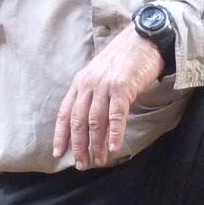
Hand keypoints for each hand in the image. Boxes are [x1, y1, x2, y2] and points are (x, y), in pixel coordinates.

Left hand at [52, 29, 166, 169]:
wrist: (144, 40)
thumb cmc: (125, 59)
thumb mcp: (101, 75)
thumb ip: (93, 95)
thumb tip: (92, 122)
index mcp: (81, 82)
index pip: (65, 113)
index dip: (61, 135)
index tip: (59, 153)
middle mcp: (89, 84)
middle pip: (78, 121)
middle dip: (78, 145)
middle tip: (81, 164)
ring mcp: (105, 86)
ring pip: (95, 122)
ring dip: (96, 145)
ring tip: (99, 161)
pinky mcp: (122, 88)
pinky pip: (116, 116)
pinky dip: (114, 134)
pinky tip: (113, 148)